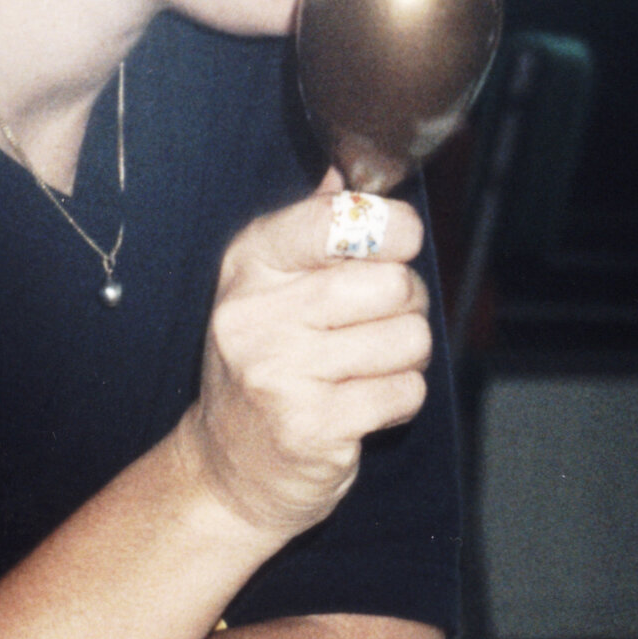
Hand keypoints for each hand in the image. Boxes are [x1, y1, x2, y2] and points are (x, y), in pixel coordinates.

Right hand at [185, 177, 431, 538]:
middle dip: (407, 303)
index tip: (401, 241)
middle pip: (391, 283)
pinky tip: (364, 405)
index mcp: (251, 265)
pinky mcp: (313, 427)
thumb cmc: (267, 367)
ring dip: (406, 357)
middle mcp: (258, 314)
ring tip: (368, 369)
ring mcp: (281, 373)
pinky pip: (405, 393)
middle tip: (382, 324)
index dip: (391, 226)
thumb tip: (346, 171)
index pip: (337, 219)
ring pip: (408, 339)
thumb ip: (310, 230)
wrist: (229, 467)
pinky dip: (400, 400)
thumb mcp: (270, 290)